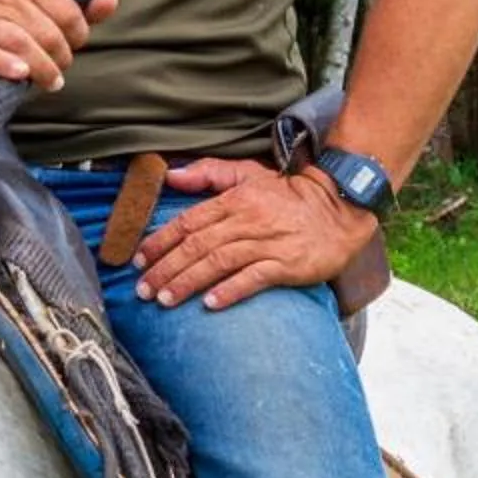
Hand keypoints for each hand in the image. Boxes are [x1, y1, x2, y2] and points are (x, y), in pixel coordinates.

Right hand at [0, 0, 117, 89]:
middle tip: (59, 66)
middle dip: (61, 57)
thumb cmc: (3, 5)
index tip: (73, 43)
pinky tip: (20, 74)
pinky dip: (7, 66)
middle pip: (49, 34)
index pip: (68, 12)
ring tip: (50, 81)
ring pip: (23, 44)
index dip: (78, 34)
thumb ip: (77, 1)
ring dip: (43, 68)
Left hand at [131, 160, 373, 310]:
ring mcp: (268, 243)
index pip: (188, 222)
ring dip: (188, 282)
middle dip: (165, 269)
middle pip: (197, 246)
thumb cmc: (288, 195)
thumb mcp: (249, 175)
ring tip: (164, 299)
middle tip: (142, 290)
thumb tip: (171, 174)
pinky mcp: (288, 265)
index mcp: (235, 199)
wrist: (339, 209)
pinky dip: (230, 291)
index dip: (160, 242)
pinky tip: (210, 304)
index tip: (138, 260)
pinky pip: (253, 279)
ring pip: (218, 263)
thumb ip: (209, 173)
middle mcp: (248, 220)